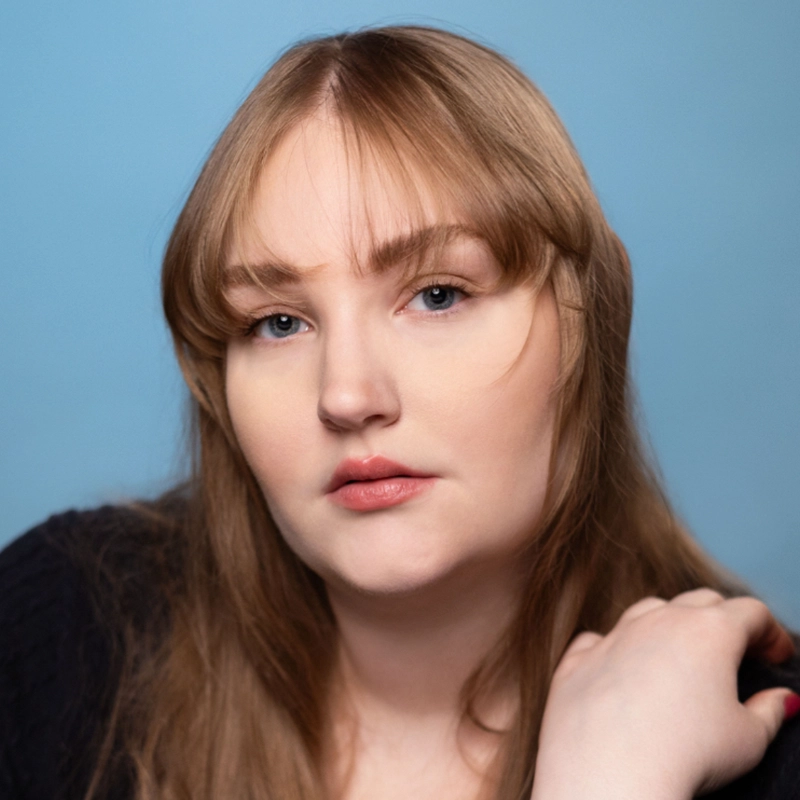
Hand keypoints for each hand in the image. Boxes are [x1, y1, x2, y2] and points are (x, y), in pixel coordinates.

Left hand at [531, 589, 796, 799]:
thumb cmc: (686, 755)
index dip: (770, 633)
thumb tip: (783, 700)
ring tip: (681, 658)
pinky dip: (617, 650)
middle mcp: (658, 619)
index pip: (750, 612)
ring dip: (669, 625)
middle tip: (737, 654)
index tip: (776, 657)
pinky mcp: (579, 657)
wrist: (607, 771)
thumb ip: (770, 712)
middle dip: (724, 620)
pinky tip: (625, 671)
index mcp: (709, 630)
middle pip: (700, 601)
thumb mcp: (749, 740)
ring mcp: (614, 634)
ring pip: (649, 610)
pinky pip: (600, 640)